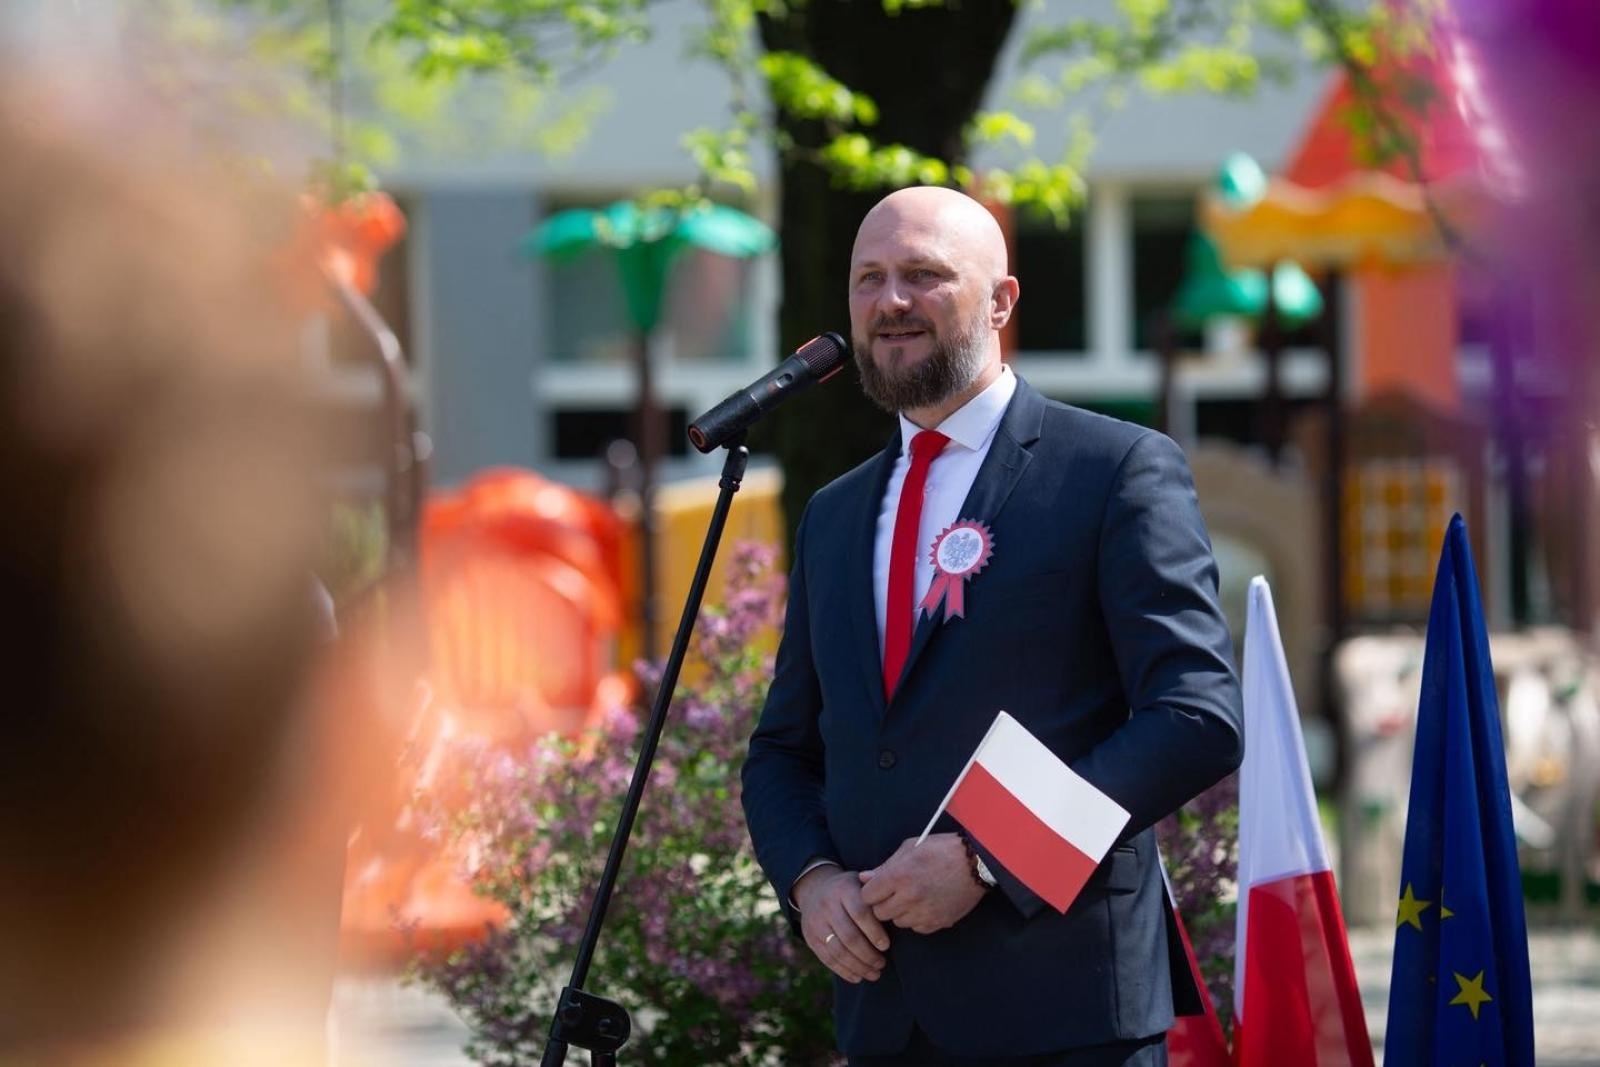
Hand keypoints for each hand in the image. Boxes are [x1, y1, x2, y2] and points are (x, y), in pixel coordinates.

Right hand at [793, 865, 889, 983]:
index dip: (874, 932)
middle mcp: (827, 905)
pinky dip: (844, 971)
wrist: (815, 889)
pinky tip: (858, 977)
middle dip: (868, 955)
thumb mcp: (862, 884)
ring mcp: (816, 922)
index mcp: (844, 889)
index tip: (886, 946)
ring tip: (874, 974)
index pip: (861, 913)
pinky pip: (827, 959)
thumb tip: (897, 913)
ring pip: (838, 951)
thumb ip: (877, 895)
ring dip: (858, 966)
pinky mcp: (810, 937)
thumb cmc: (850, 890)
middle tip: (882, 964)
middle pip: (849, 936)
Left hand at [858, 834, 986, 934]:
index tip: (878, 887)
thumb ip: (884, 866)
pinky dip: (917, 919)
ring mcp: (924, 913)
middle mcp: (909, 898)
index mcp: (899, 876)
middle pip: (879, 913)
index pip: (867, 896)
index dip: (871, 891)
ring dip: (900, 912)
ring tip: (912, 897)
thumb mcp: (910, 848)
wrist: (975, 863)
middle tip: (894, 893)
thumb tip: (863, 878)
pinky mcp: (938, 923)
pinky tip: (926, 904)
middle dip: (883, 903)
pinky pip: (916, 928)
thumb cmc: (941, 849)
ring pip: (897, 922)